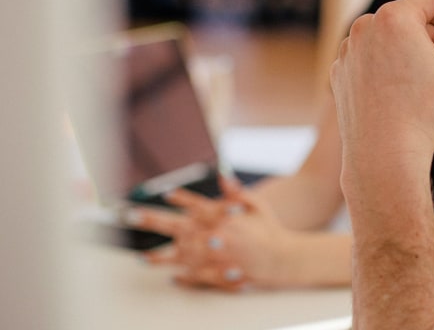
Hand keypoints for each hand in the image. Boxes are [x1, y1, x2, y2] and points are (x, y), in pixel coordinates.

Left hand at [131, 178, 337, 289]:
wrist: (282, 258)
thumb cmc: (269, 229)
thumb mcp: (255, 205)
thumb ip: (235, 191)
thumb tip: (222, 174)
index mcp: (222, 217)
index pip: (195, 204)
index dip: (180, 198)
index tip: (165, 194)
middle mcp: (213, 236)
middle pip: (177, 227)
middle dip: (152, 221)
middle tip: (132, 216)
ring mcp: (213, 258)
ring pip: (179, 257)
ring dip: (159, 257)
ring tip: (141, 258)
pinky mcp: (217, 275)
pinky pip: (193, 277)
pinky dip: (181, 277)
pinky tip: (170, 276)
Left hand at [330, 0, 433, 193]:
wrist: (383, 158)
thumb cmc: (427, 115)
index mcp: (394, 19)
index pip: (428, 1)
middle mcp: (363, 28)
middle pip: (405, 20)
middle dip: (432, 36)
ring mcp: (347, 52)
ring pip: (386, 40)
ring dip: (408, 51)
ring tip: (427, 81)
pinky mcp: (339, 75)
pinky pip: (368, 60)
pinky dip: (386, 68)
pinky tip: (402, 95)